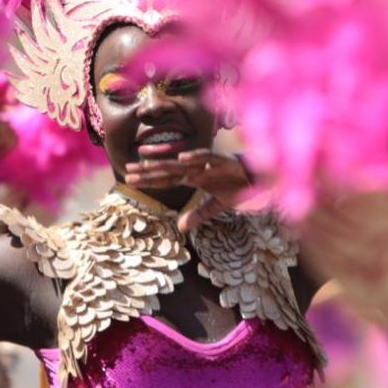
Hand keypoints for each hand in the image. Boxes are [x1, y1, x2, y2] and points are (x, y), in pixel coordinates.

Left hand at [125, 150, 264, 231]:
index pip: (166, 179)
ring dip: (165, 162)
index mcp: (193, 177)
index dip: (149, 180)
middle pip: (167, 169)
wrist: (259, 176)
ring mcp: (208, 164)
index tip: (130, 180)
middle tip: (127, 171)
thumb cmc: (235, 186)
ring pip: (182, 162)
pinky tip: (182, 157)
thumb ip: (198, 214)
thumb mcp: (216, 205)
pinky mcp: (222, 161)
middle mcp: (196, 169)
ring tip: (146, 163)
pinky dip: (196, 157)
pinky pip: (208, 158)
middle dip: (148, 170)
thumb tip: (181, 229)